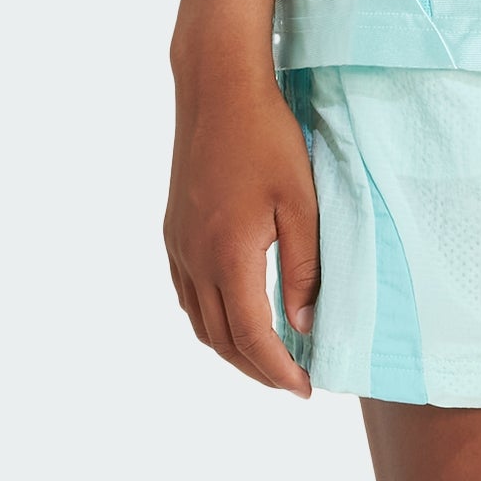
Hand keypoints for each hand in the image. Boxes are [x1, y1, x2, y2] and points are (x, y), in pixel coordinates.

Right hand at [165, 49, 317, 390]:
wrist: (219, 91)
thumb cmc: (269, 138)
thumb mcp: (302, 200)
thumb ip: (304, 265)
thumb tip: (303, 324)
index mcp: (227, 255)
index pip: (251, 335)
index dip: (278, 369)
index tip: (306, 388)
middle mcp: (193, 260)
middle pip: (220, 338)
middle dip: (257, 367)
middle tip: (291, 381)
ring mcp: (178, 247)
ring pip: (199, 320)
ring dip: (232, 347)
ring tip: (269, 356)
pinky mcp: (174, 232)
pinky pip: (188, 295)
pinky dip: (212, 318)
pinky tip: (234, 313)